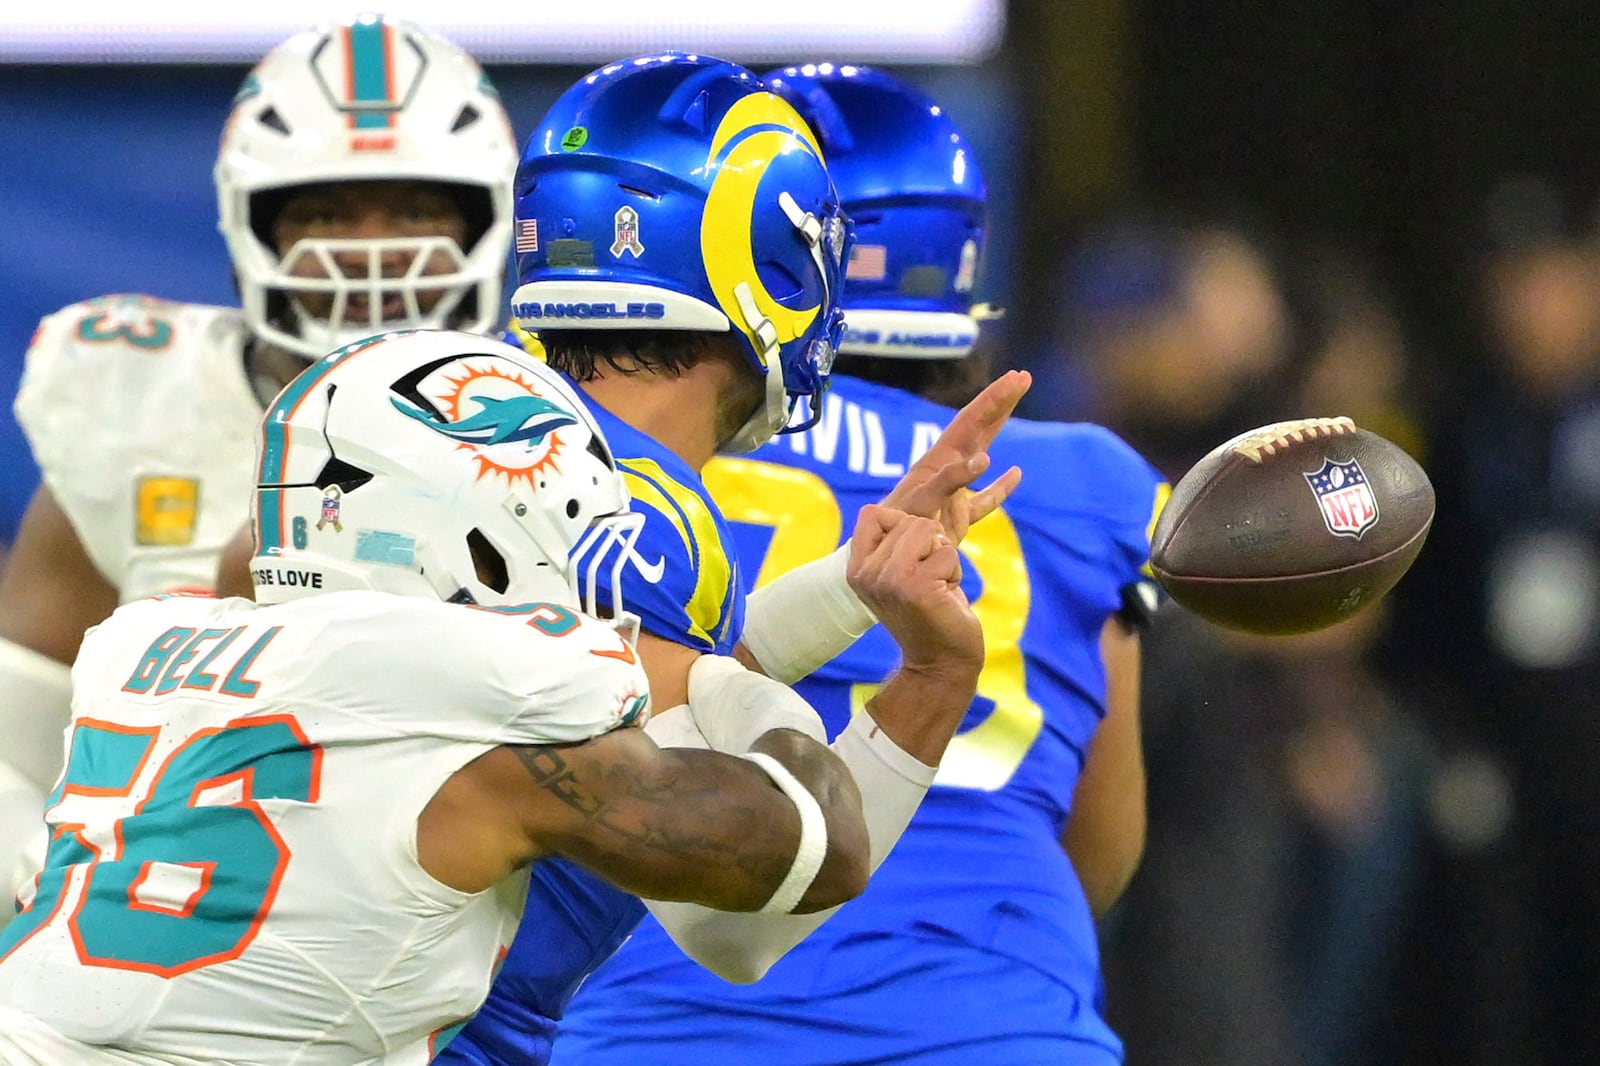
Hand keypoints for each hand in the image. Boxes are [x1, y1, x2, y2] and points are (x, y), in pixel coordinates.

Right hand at [846, 505, 981, 677]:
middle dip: (931, 546)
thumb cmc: (927, 612)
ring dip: (944, 557)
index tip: (911, 560)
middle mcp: (866, 573)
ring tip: (936, 587)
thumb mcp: (898, 574)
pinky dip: (955, 573)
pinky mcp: (916, 585)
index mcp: (856, 569)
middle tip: (928, 582)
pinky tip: (944, 597)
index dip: (903, 525)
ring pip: (928, 530)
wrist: (940, 664)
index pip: (872, 514)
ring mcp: (889, 579)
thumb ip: (893, 543)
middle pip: (910, 520)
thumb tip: (912, 506)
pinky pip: (947, 552)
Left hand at [879, 369, 1029, 543]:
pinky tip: (1016, 474)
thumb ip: (949, 480)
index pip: (970, 421)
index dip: (994, 399)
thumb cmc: (895, 529)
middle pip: (977, 428)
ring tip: (1014, 407)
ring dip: (998, 430)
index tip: (1016, 378)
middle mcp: (946, 470)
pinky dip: (1000, 488)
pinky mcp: (956, 517)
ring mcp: (952, 492)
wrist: (880, 559)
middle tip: (1022, 377)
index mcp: (938, 461)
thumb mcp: (920, 502)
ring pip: (982, 454)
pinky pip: (984, 499)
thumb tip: (985, 458)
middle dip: (999, 402)